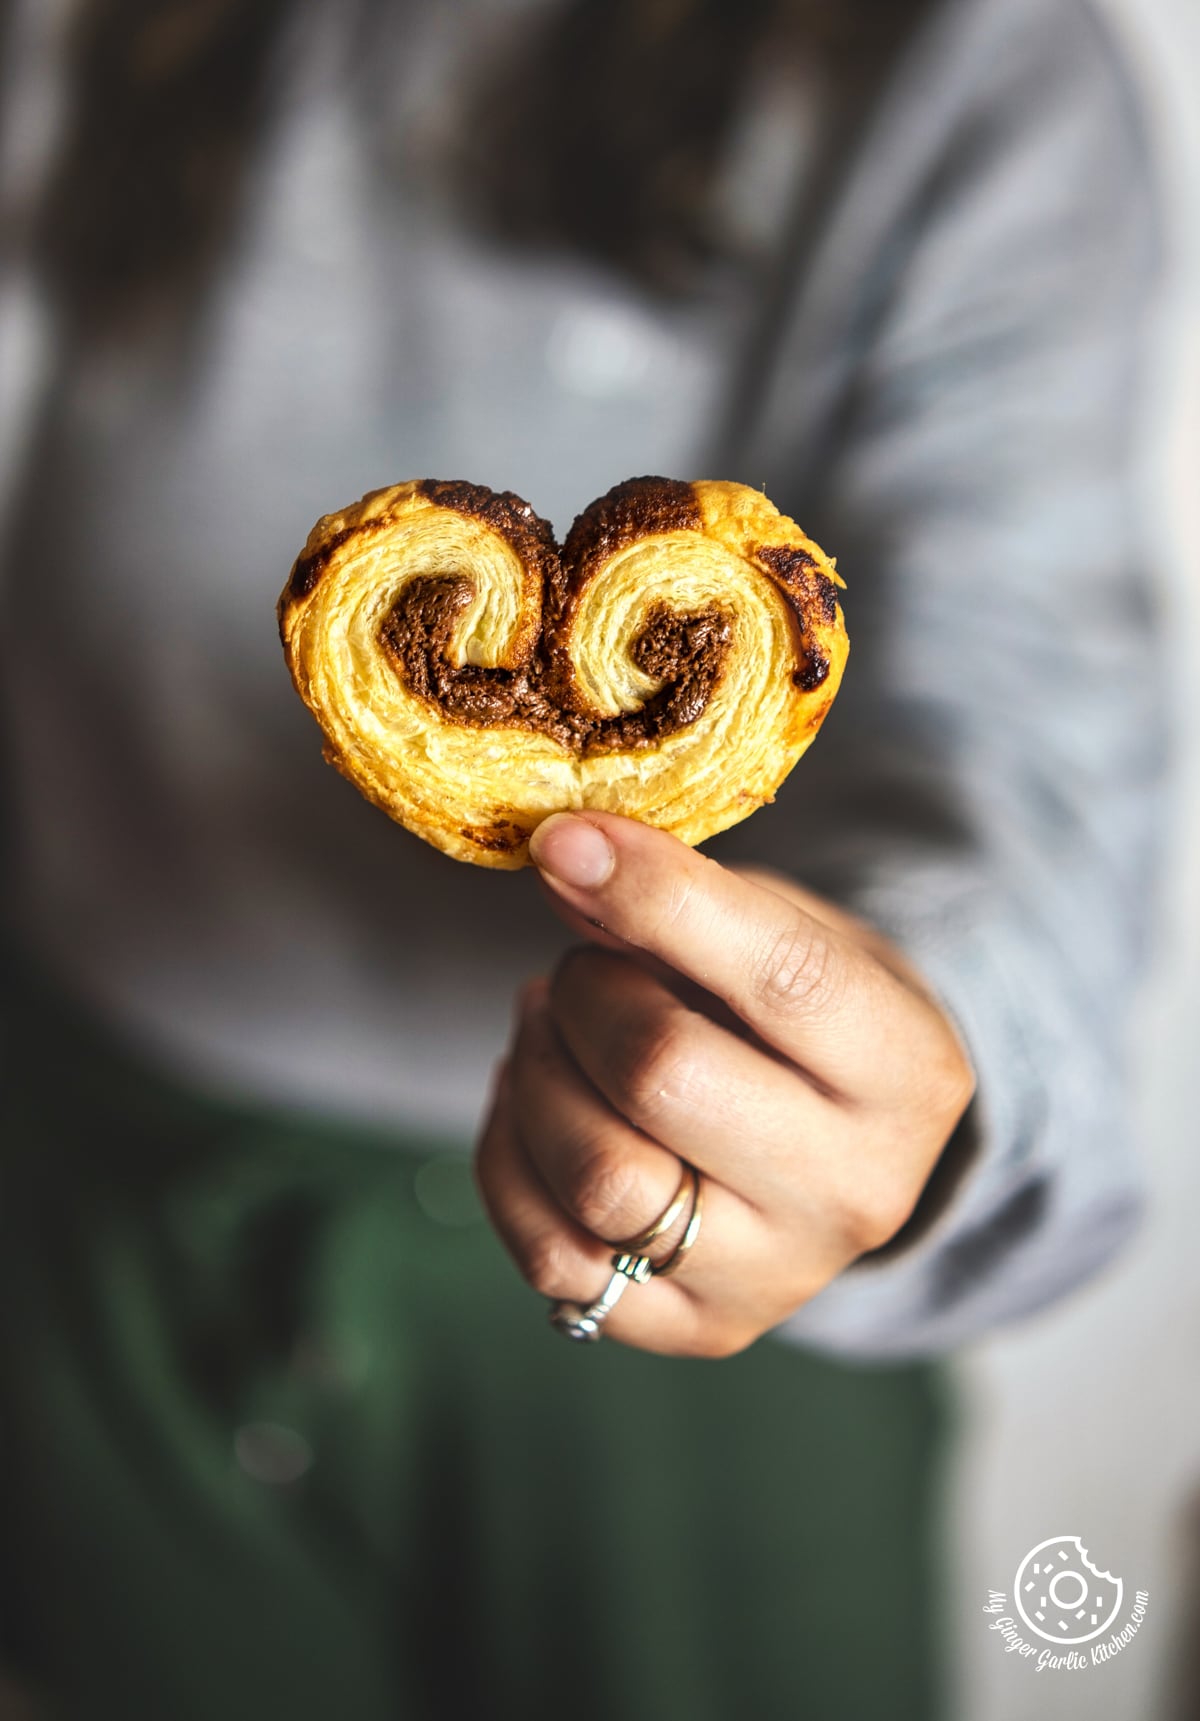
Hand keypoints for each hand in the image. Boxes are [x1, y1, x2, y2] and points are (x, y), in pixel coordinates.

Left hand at [474, 811, 974, 1356]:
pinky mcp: (697, 1330)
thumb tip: (564, 862)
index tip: (567, 842)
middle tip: (580, 969)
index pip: (779, 977)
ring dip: (539, 1074)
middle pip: (663, 1077)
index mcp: (908, 1072)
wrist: (850, 1149)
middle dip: (586, 995)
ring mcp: (777, 1278)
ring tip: (550, 1028)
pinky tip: (536, 1104)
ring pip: (596, 1179)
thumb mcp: (787, 929)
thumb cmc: (806, 1014)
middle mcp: (856, 1191)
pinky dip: (511, 1160)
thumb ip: (684, 898)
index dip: (655, 895)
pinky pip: (551, 1260)